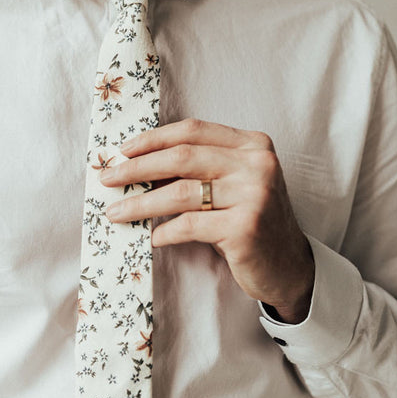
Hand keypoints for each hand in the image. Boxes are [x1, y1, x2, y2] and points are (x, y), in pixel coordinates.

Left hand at [99, 118, 314, 323]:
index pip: (193, 131)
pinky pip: (190, 225)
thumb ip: (203, 168)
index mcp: (253, 145)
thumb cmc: (252, 223)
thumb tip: (140, 163)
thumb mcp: (236, 184)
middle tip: (108, 178)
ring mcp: (253, 195)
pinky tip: (150, 237)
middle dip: (137, 168)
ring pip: (181, 192)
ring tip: (116, 211)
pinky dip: (164, 231)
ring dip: (141, 203)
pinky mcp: (245, 228)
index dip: (153, 138)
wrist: (288, 266)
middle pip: (182, 157)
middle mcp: (257, 164)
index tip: (123, 150)